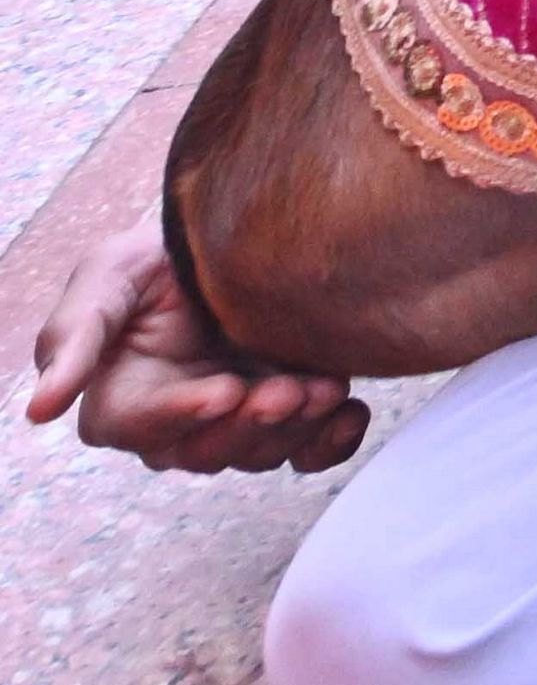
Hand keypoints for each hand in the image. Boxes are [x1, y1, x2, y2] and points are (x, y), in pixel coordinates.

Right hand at [22, 212, 361, 476]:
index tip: (223, 391)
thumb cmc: (157, 254)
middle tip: (286, 390)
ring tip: (323, 388)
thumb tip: (40, 411)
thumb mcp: (107, 275)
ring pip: (258, 453)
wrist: (236, 232)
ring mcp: (238, 417)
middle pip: (203, 451)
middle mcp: (179, 418)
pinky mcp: (290, 411)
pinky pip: (309, 451)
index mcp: (122, 393)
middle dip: (248, 425)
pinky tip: (349, 411)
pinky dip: (331, 442)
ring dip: (294, 428)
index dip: (179, 415)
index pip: (136, 426)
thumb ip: (72, 337)